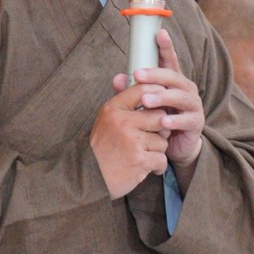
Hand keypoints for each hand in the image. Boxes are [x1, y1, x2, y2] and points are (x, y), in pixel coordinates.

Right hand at [89, 82, 170, 199]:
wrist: (90, 178)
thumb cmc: (102, 147)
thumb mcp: (106, 118)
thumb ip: (120, 99)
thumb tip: (123, 75)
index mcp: (114, 109)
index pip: (144, 91)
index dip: (157, 95)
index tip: (160, 103)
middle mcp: (123, 122)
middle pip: (160, 116)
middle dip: (160, 129)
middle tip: (150, 137)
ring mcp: (132, 142)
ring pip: (163, 140)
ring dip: (157, 150)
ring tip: (142, 154)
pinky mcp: (140, 161)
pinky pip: (162, 158)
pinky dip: (157, 166)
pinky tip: (146, 166)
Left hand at [110, 28, 204, 191]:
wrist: (176, 145)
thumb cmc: (158, 118)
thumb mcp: (144, 104)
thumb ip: (131, 91)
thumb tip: (117, 78)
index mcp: (173, 80)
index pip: (169, 60)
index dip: (166, 46)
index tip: (159, 33)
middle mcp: (186, 88)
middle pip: (173, 77)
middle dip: (156, 74)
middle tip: (138, 75)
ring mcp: (193, 105)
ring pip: (180, 96)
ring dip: (163, 97)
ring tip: (146, 101)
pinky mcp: (196, 122)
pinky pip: (186, 119)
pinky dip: (174, 121)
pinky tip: (163, 122)